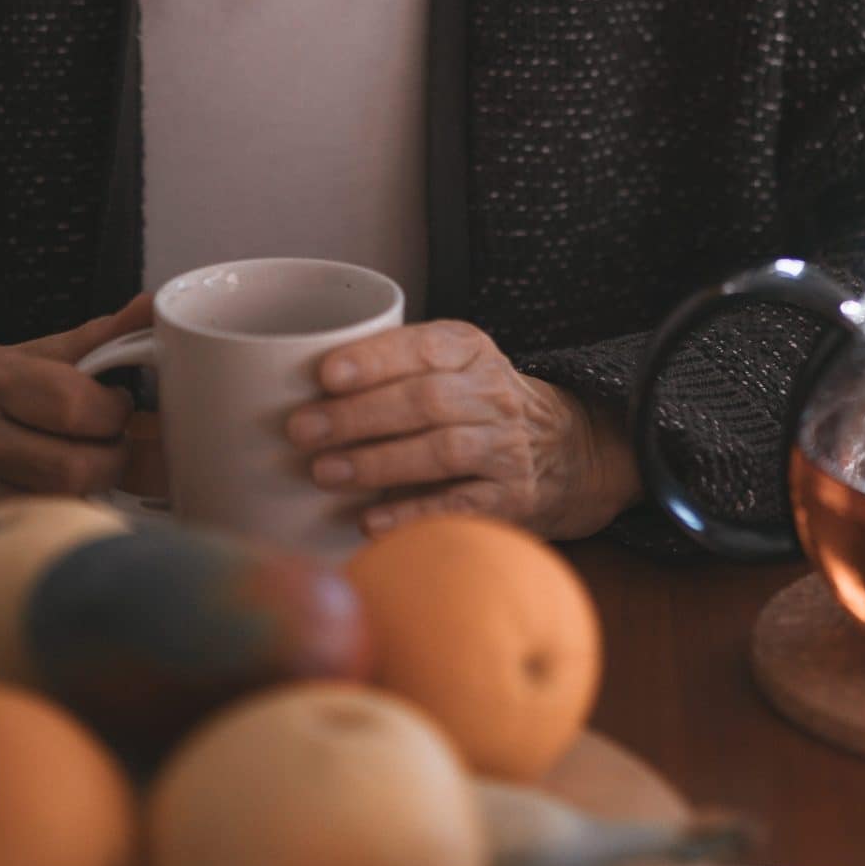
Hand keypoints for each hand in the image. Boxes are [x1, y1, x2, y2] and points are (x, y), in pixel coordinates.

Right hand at [0, 294, 152, 533]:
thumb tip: (151, 306)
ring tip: (86, 473)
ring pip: (58, 509)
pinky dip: (60, 522)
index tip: (119, 410)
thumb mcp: (29, 354)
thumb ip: (96, 337)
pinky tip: (59, 502)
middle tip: (111, 449)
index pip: (75, 404)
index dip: (114, 413)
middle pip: (72, 468)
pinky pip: (32, 536)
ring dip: (90, 495)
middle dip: (111, 460)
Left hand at [287, 319, 641, 541]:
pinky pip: (460, 503)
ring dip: (377, 462)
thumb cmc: (477, 405)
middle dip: (358, 415)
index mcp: (472, 350)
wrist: (566, 451)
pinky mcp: (511, 498)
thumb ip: (396, 367)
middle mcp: (493, 393)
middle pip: (426, 400)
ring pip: (442, 449)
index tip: (325, 374)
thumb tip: (298, 384)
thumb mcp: (452, 366)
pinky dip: (412, 512)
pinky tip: (369, 519)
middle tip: (302, 429)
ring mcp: (506, 447)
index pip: (425, 346)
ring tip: (323, 472)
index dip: (376, 359)